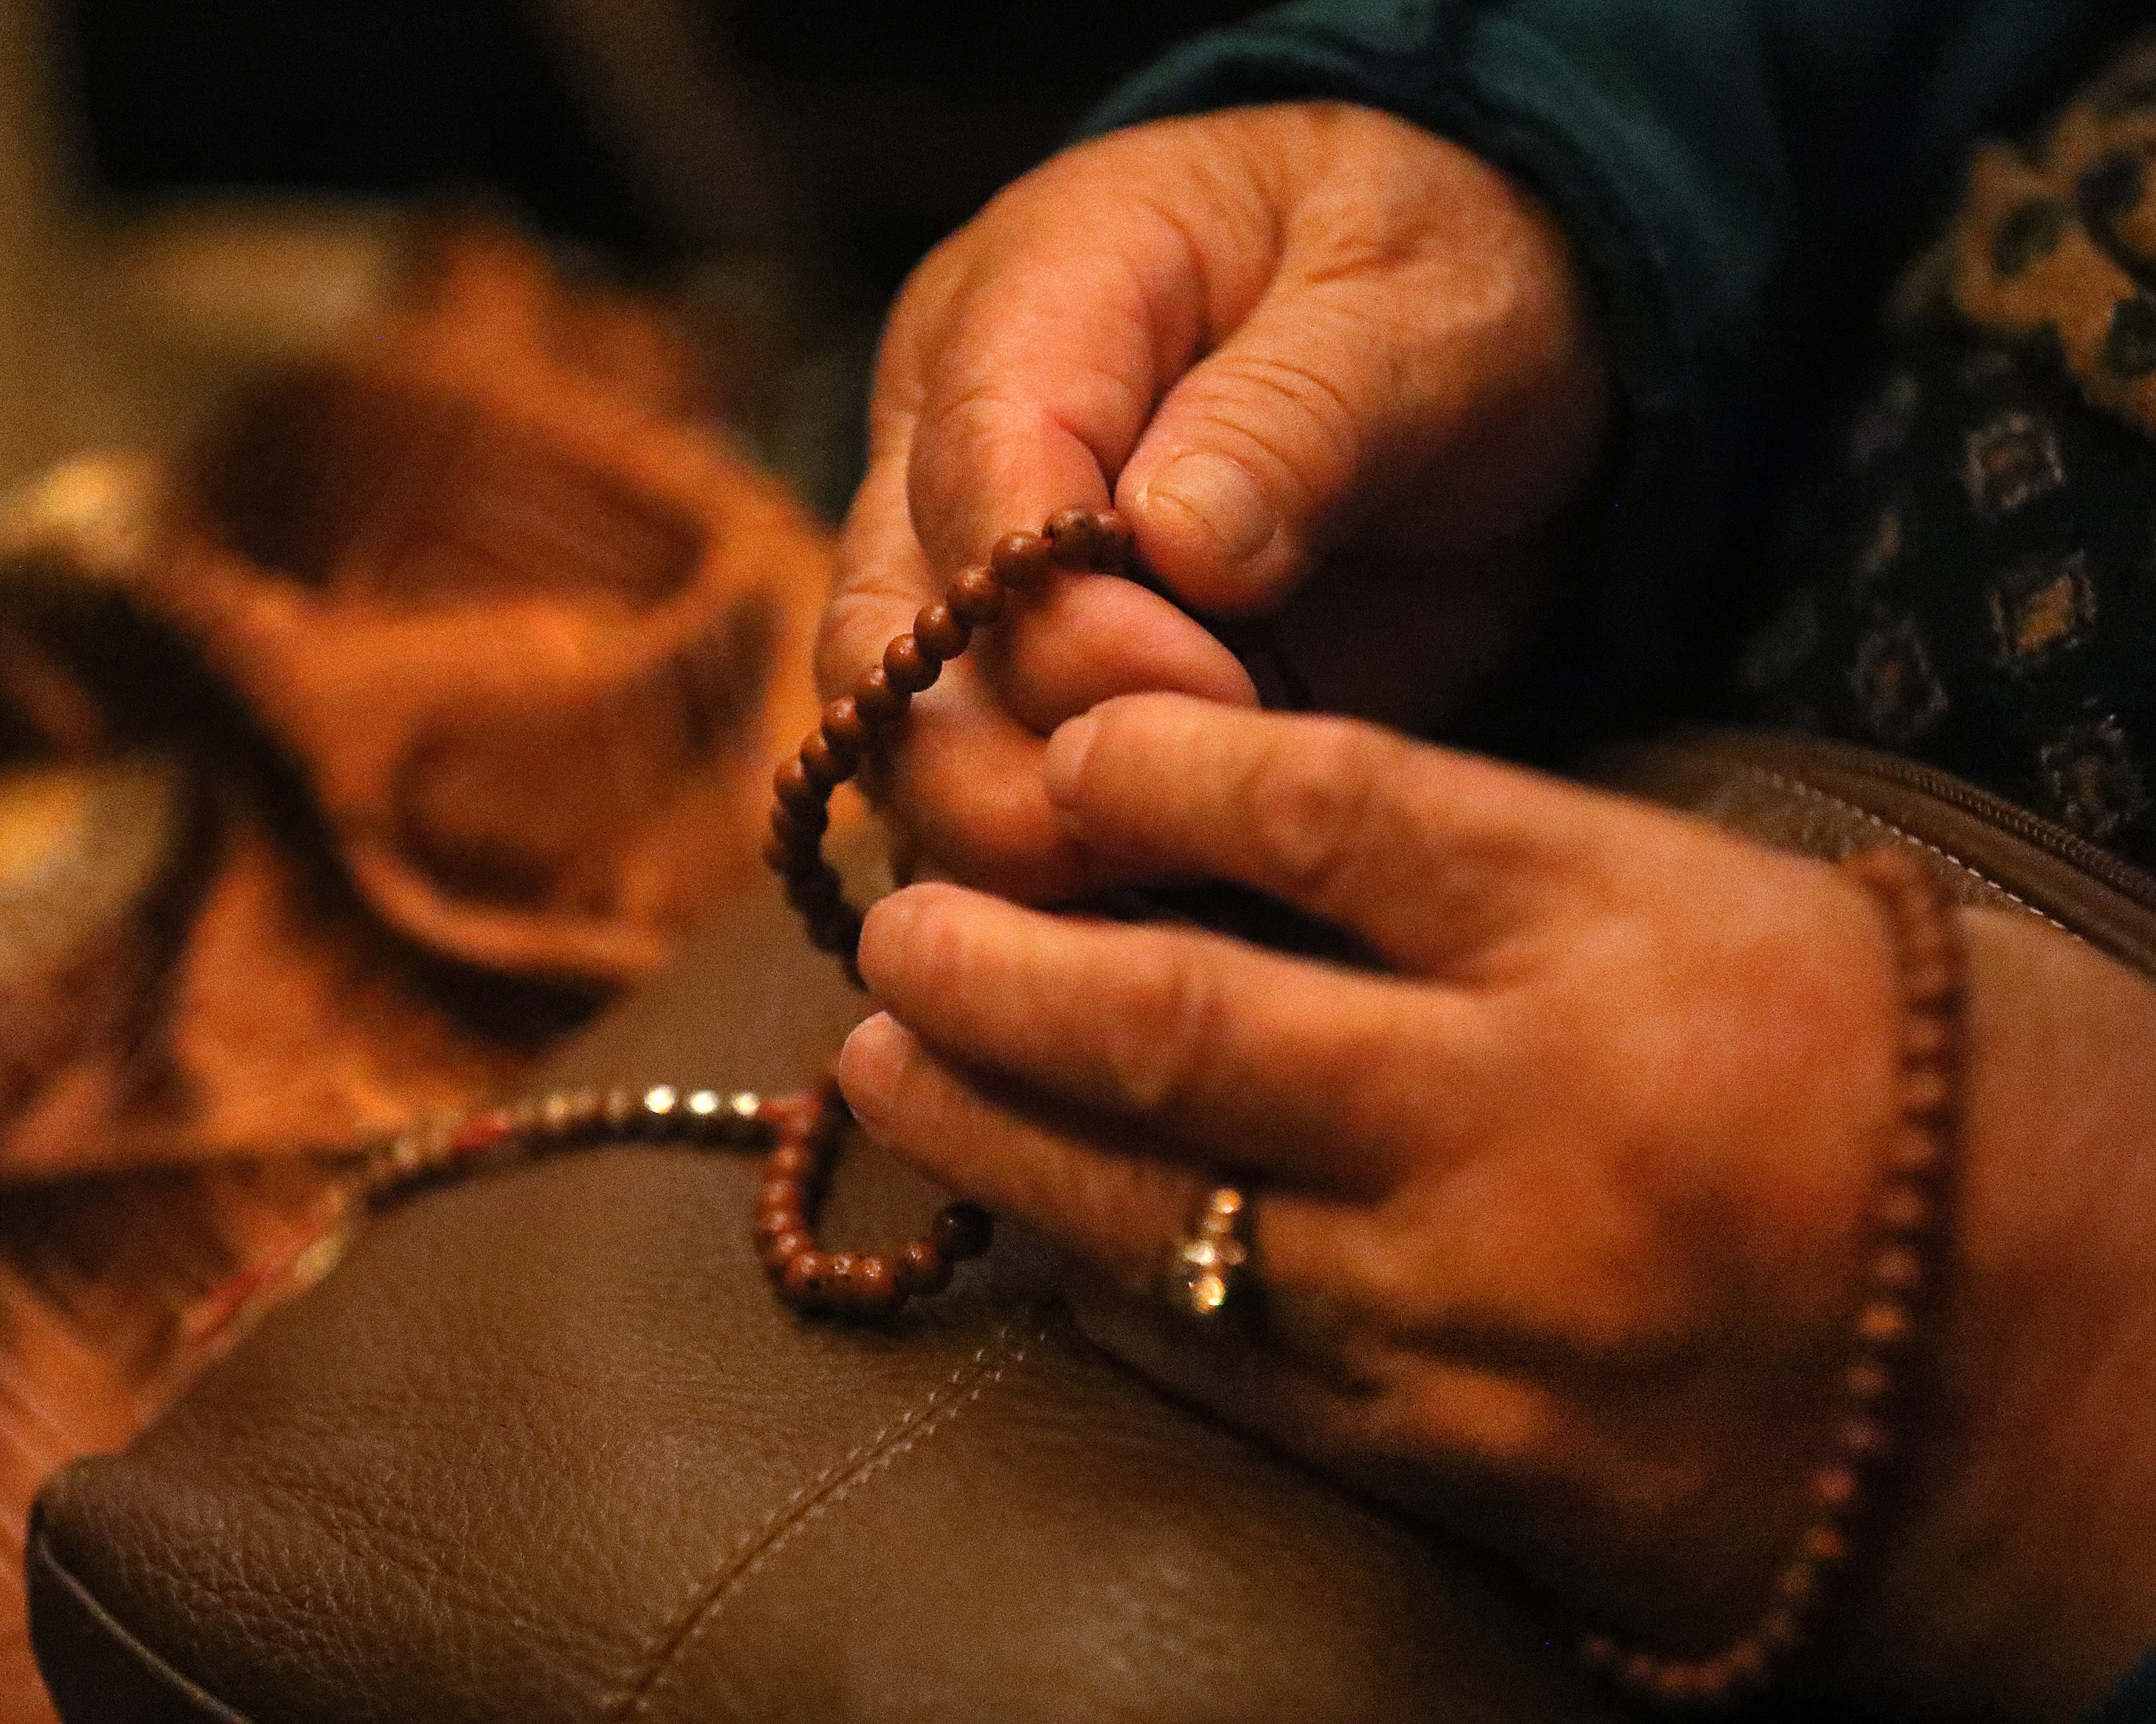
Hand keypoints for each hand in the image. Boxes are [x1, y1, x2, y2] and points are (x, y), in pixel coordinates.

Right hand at [821, 103, 1606, 902]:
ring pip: (908, 767)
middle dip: (1009, 771)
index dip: (1060, 612)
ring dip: (1027, 855)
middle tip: (1184, 813)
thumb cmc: (1427, 294)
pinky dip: (1059, 905)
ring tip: (1190, 878)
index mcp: (1029, 307)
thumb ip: (1300, 410)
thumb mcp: (1412, 303)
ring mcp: (973, 603)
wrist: (1445, 362)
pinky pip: (983, 837)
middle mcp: (954, 464)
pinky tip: (1161, 942)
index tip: (1214, 677)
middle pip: (886, 655)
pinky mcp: (1029, 717)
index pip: (968, 478)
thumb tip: (1179, 543)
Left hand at [837, 693, 1900, 1647]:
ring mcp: (1474, 1307)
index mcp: (1615, 933)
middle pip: (1186, 1014)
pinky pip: (1218, 1360)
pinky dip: (1095, 1278)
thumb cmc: (1910, 1092)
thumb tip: (1245, 838)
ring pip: (1153, 1204)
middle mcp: (1521, 1117)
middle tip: (893, 923)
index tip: (1059, 749)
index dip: (1155, 765)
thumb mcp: (1735, 910)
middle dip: (1001, 968)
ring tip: (880, 1057)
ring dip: (990, 1124)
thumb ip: (1501, 876)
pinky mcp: (1456, 1460)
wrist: (2073, 1373)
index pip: (1324, 807)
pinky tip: (1019, 1219)